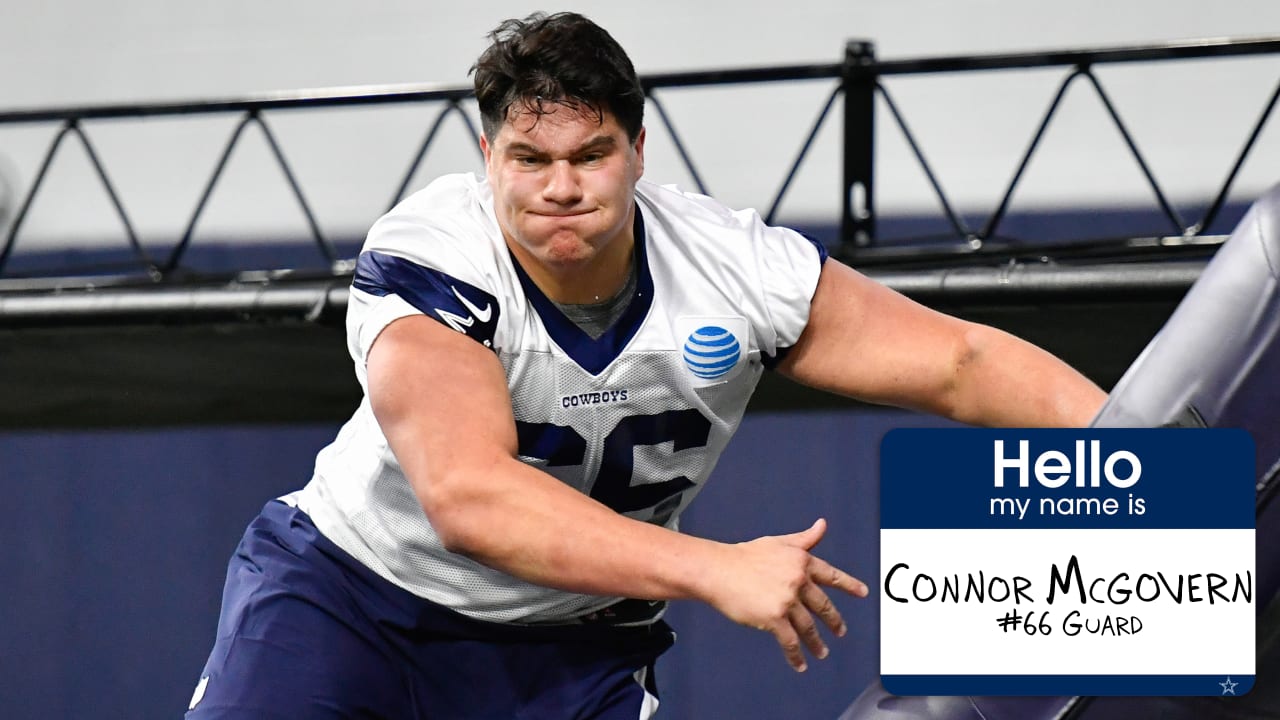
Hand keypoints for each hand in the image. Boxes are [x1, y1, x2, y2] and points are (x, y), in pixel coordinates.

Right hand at [700, 518, 868, 671]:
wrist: (718, 570)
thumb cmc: (745, 555)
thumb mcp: (778, 542)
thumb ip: (804, 539)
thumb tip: (822, 525)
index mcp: (801, 561)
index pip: (831, 575)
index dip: (849, 584)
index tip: (863, 593)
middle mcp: (798, 580)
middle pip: (823, 605)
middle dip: (834, 621)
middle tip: (841, 631)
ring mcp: (787, 600)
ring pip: (809, 626)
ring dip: (817, 642)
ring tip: (822, 652)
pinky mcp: (774, 618)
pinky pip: (791, 641)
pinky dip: (796, 655)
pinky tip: (800, 664)